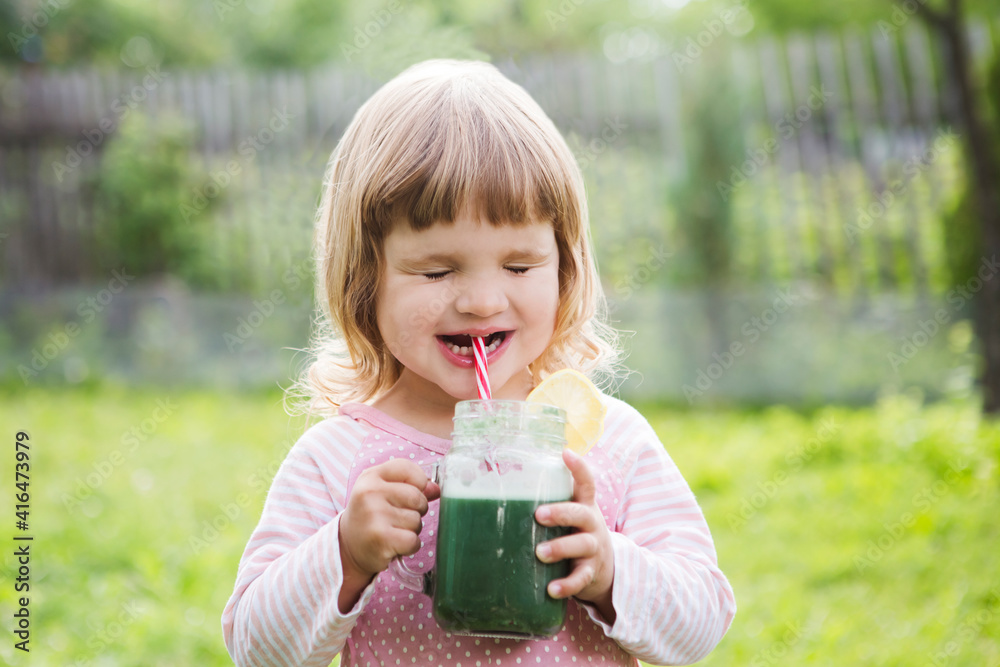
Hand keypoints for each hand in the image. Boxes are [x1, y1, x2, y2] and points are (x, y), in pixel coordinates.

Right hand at [338, 459, 439, 611]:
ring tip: (393, 530)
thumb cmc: (372, 515)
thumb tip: (437, 489)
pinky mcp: (380, 538)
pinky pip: (413, 540)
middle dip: (417, 510)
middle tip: (399, 517)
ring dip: (412, 529)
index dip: (418, 482)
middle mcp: (369, 492)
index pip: (407, 468)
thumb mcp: (384, 492)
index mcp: (371, 476)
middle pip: (417, 497)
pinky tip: (396, 544)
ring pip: (417, 520)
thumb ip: (411, 485)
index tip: (410, 494)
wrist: (348, 547)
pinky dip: (410, 546)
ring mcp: (374, 515)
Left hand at [535, 449, 615, 623]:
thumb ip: (548, 503)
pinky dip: (567, 585)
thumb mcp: (569, 517)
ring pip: (581, 545)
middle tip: (539, 515)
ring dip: (560, 548)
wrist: (604, 569)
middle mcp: (591, 524)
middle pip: (581, 513)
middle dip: (561, 513)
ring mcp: (593, 549)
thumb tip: (496, 485)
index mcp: (584, 506)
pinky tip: (551, 589)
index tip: (566, 452)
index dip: (578, 467)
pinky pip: (580, 578)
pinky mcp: (591, 572)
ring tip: (539, 553)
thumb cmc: (574, 534)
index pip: (586, 482)